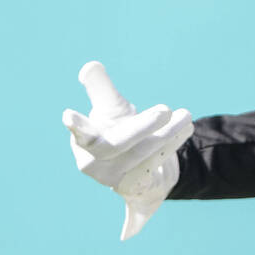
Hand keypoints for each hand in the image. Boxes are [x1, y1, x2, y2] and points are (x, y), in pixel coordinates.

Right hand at [62, 61, 193, 239]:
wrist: (136, 165)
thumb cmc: (116, 128)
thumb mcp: (110, 106)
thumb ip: (100, 87)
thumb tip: (90, 66)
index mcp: (83, 142)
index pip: (82, 134)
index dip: (77, 125)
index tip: (69, 115)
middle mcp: (94, 164)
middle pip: (117, 145)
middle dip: (142, 126)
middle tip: (165, 109)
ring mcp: (114, 180)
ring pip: (143, 155)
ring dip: (168, 134)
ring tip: (185, 115)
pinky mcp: (135, 188)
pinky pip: (156, 167)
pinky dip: (172, 146)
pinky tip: (185, 130)